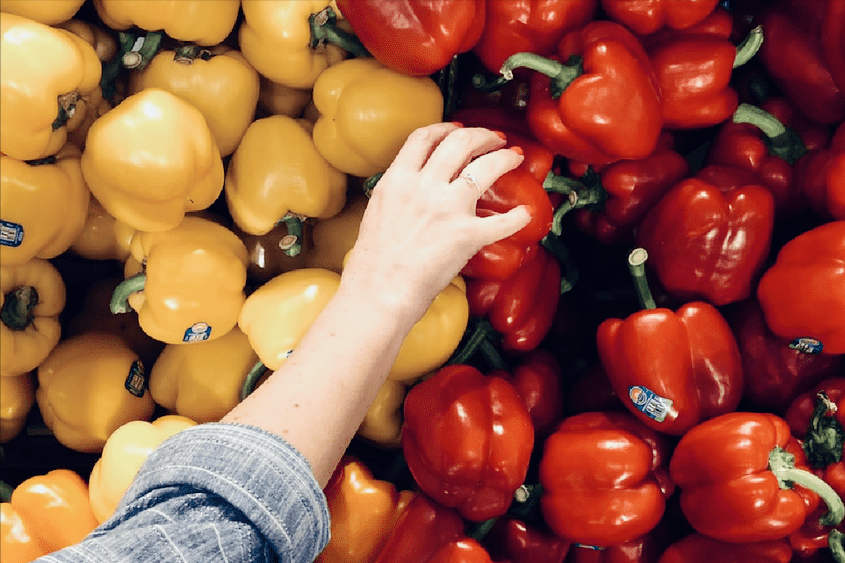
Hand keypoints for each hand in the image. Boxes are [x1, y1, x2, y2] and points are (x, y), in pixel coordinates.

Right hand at [341, 122, 529, 319]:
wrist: (378, 291)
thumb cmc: (373, 263)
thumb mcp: (377, 212)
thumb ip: (397, 194)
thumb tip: (411, 191)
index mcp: (397, 180)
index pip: (424, 138)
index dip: (446, 128)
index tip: (459, 128)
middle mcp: (424, 186)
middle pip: (460, 142)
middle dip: (483, 135)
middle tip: (496, 139)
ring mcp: (447, 208)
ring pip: (486, 166)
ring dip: (505, 157)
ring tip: (515, 157)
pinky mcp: (467, 235)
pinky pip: (503, 221)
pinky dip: (519, 217)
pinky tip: (526, 213)